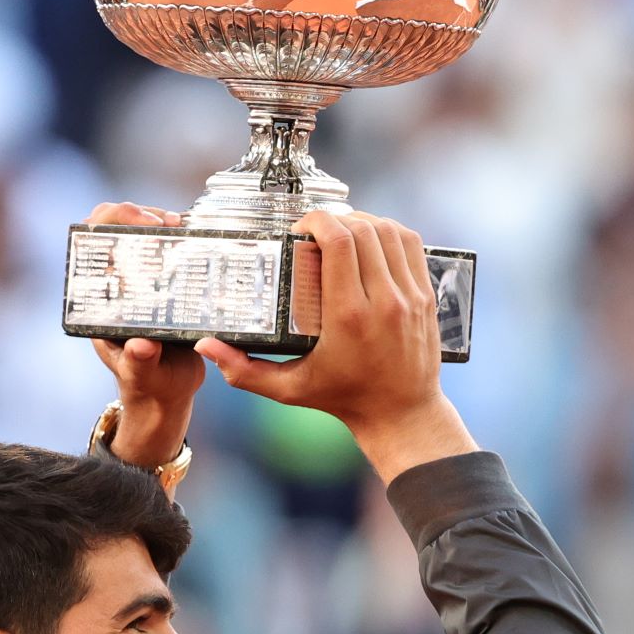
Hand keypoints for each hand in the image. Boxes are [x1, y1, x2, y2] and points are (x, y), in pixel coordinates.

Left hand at [85, 204, 204, 464]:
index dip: (110, 224)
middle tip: (168, 222)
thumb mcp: (142, 374)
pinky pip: (168, 249)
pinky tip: (195, 236)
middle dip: (138, 214)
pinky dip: (180, 237)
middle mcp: (118, 284)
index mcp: (101, 300)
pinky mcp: (166, 282)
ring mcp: (141, 280)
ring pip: (142, 233)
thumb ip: (139, 361)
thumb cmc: (146, 384)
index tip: (141, 225)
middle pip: (115, 229)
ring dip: (161, 221)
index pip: (92, 247)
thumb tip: (141, 345)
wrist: (166, 393)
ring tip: (182, 226)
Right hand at [198, 210, 472, 480]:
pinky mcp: (426, 296)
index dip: (317, 221)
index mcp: (348, 317)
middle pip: (361, 231)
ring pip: (387, 231)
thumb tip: (207, 346)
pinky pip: (410, 244)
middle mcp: (383, 301)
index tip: (300, 229)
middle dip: (334, 220)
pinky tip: (370, 237)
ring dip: (361, 221)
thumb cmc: (344, 399)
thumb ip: (243, 371)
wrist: (401, 414)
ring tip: (340, 231)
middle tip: (314, 232)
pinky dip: (388, 231)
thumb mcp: (289, 389)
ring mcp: (409, 296)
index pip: (339, 242)